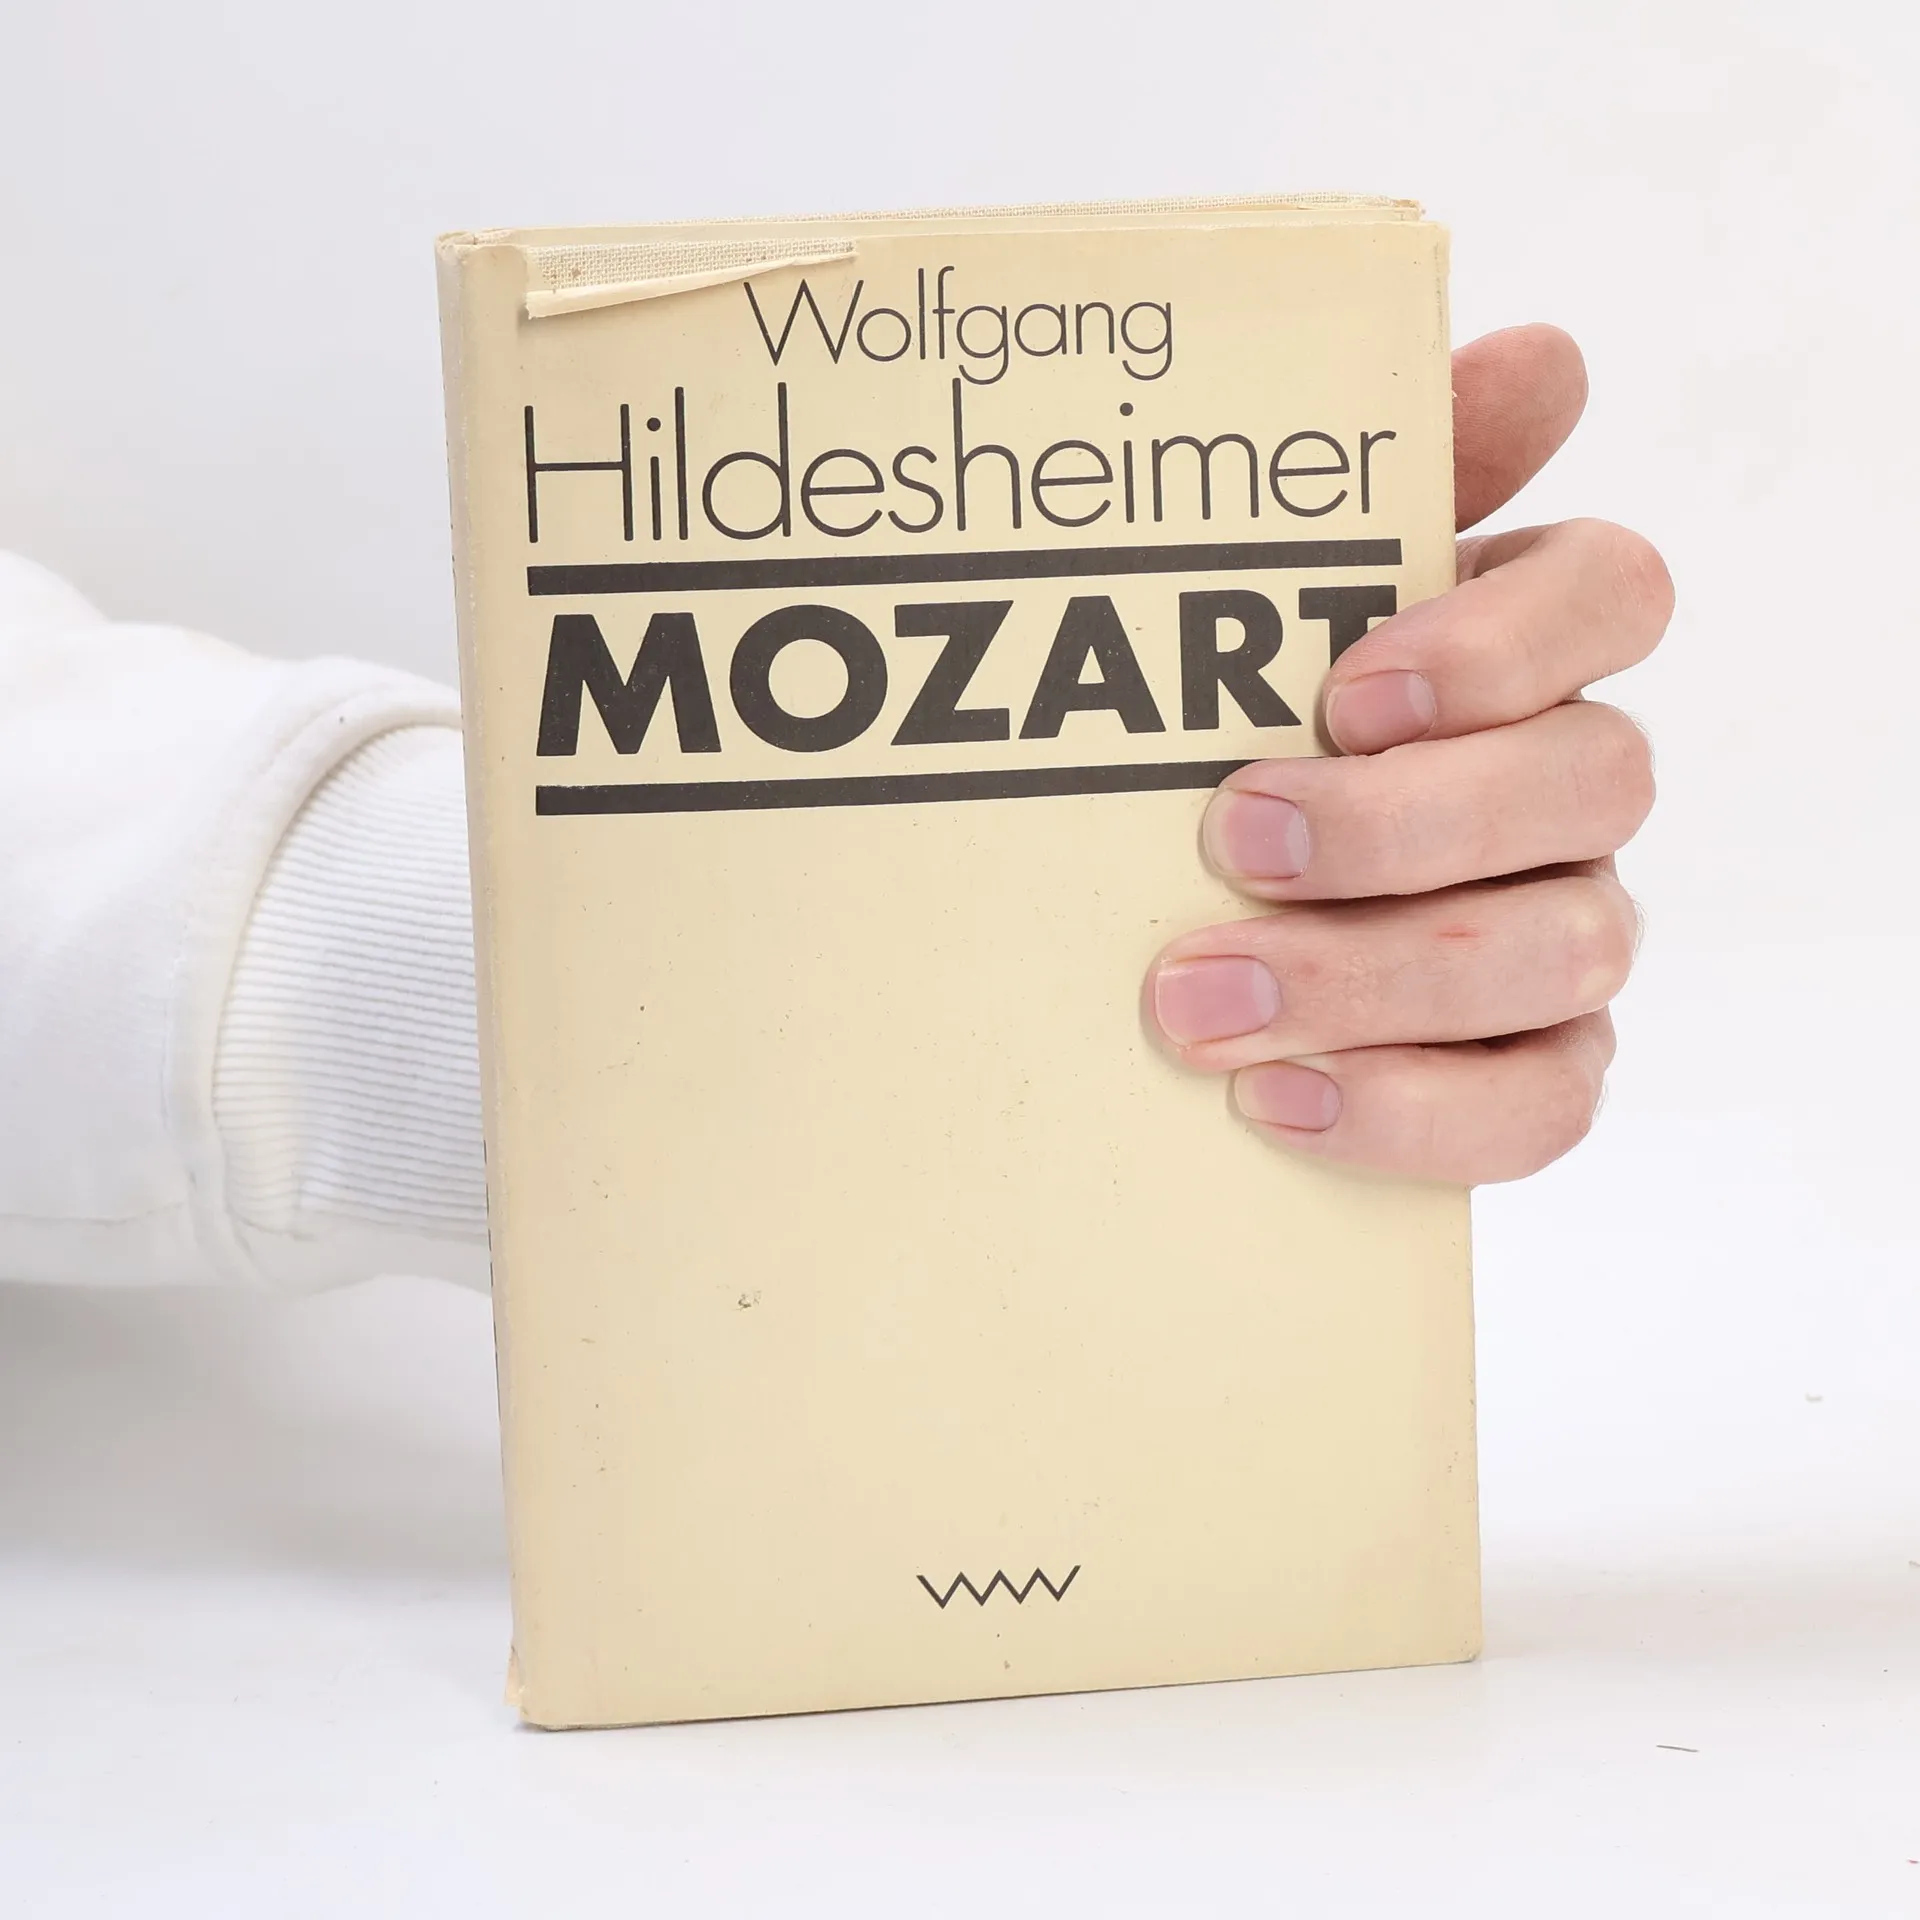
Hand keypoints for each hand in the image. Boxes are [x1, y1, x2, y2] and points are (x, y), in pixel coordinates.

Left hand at [1144, 325, 1669, 1183]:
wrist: (1173, 928)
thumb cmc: (1223, 736)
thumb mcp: (1254, 613)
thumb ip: (1382, 489)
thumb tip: (1541, 356)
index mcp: (1519, 651)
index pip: (1613, 592)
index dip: (1507, 635)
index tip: (1350, 684)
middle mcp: (1568, 785)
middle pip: (1596, 778)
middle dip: (1408, 822)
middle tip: (1233, 841)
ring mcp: (1565, 930)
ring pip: (1571, 949)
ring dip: (1377, 978)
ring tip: (1199, 1002)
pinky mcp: (1533, 1063)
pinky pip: (1544, 1104)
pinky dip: (1414, 1112)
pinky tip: (1278, 1101)